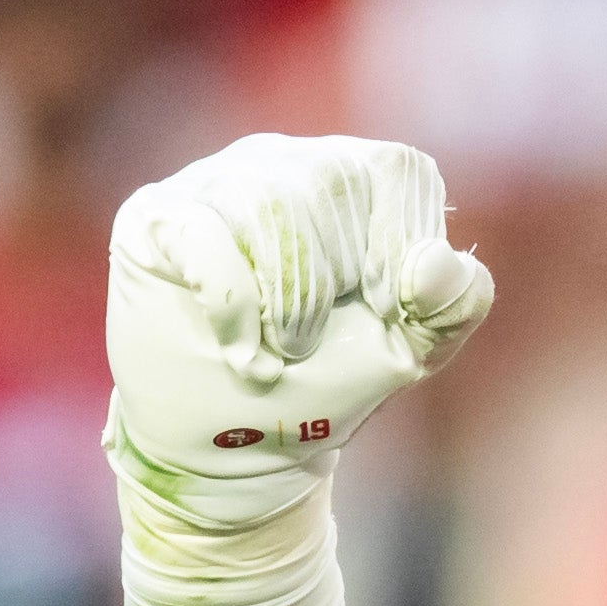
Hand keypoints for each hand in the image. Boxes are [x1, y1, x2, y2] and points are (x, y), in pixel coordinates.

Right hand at [107, 134, 496, 524]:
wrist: (236, 443)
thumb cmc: (328, 382)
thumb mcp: (407, 351)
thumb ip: (450, 307)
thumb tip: (440, 264)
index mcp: (360, 180)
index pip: (399, 170)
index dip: (400, 242)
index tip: (385, 307)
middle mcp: (286, 162)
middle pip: (331, 181)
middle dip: (333, 281)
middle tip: (312, 343)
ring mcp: (215, 181)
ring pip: (267, 202)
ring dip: (284, 300)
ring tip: (276, 353)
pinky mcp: (155, 217)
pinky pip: (204, 235)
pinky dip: (233, 306)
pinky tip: (239, 350)